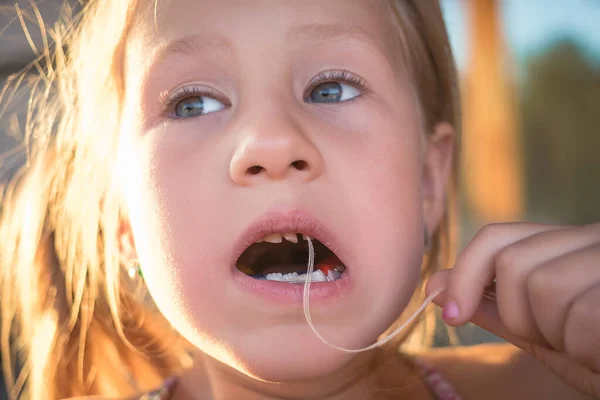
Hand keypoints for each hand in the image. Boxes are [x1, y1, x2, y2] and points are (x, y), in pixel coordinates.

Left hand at [426, 222, 599, 397]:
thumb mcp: (542, 333)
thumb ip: (491, 306)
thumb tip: (432, 285)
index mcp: (567, 245)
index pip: (496, 238)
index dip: (464, 273)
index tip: (452, 314)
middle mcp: (593, 238)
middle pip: (513, 264)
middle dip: (521, 316)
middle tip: (557, 337)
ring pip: (543, 285)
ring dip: (557, 333)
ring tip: (588, 342)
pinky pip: (579, 315)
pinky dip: (585, 347)